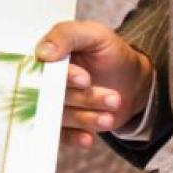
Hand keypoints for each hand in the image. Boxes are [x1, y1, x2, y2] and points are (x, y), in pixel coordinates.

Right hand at [37, 20, 153, 149]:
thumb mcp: (94, 34)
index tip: (85, 80)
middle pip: (52, 96)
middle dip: (82, 99)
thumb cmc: (110, 53)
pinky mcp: (64, 124)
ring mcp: (54, 104)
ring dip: (86, 117)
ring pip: (60, 116)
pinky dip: (74, 138)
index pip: (40, 69)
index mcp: (45, 57)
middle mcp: (45, 82)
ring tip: (111, 114)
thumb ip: (67, 35)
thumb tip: (42, 53)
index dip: (61, 77)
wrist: (131, 80)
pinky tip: (89, 138)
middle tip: (113, 98)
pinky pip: (60, 136)